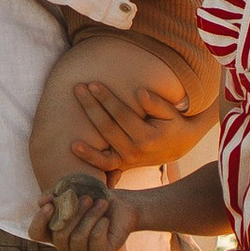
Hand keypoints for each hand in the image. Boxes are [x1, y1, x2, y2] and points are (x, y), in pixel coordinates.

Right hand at [34, 177, 133, 250]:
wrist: (121, 206)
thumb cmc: (94, 197)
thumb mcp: (73, 189)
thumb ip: (54, 194)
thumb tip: (41, 201)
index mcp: (55, 231)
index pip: (36, 233)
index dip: (39, 221)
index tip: (50, 205)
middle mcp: (65, 246)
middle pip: (59, 235)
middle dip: (74, 213)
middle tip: (88, 198)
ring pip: (78, 238)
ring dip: (91, 216)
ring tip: (101, 204)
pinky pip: (95, 240)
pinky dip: (101, 224)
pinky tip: (106, 220)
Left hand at [71, 62, 195, 167]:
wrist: (179, 146)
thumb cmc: (172, 123)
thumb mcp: (170, 112)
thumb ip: (155, 103)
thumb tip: (139, 93)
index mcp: (147, 137)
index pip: (121, 114)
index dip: (107, 99)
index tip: (93, 85)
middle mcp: (135, 152)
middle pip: (107, 127)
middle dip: (91, 106)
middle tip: (78, 88)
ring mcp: (127, 161)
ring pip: (102, 145)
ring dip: (85, 127)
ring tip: (70, 113)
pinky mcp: (122, 165)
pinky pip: (103, 165)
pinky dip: (89, 157)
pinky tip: (73, 145)